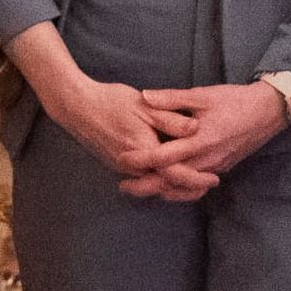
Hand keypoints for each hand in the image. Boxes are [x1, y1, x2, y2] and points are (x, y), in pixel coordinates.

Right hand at [39, 64, 197, 187]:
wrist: (76, 106)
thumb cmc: (110, 101)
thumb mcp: (144, 104)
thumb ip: (170, 118)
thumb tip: (196, 127)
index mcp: (143, 149)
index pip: (175, 173)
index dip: (196, 178)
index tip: (214, 178)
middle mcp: (133, 165)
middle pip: (166, 186)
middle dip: (189, 189)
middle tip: (210, 185)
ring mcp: (123, 167)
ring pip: (154, 185)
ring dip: (175, 186)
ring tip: (196, 183)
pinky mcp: (117, 164)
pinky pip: (143, 179)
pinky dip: (159, 180)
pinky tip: (170, 173)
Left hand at [130, 82, 288, 198]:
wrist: (268, 112)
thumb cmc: (234, 100)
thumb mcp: (202, 94)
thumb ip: (172, 98)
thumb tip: (144, 96)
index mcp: (199, 140)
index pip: (164, 157)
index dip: (141, 159)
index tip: (122, 159)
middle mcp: (207, 159)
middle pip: (170, 181)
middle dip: (145, 185)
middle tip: (123, 186)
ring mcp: (215, 167)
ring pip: (183, 188)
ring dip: (160, 190)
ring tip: (139, 188)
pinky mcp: (221, 168)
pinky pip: (196, 186)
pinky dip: (179, 191)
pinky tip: (167, 188)